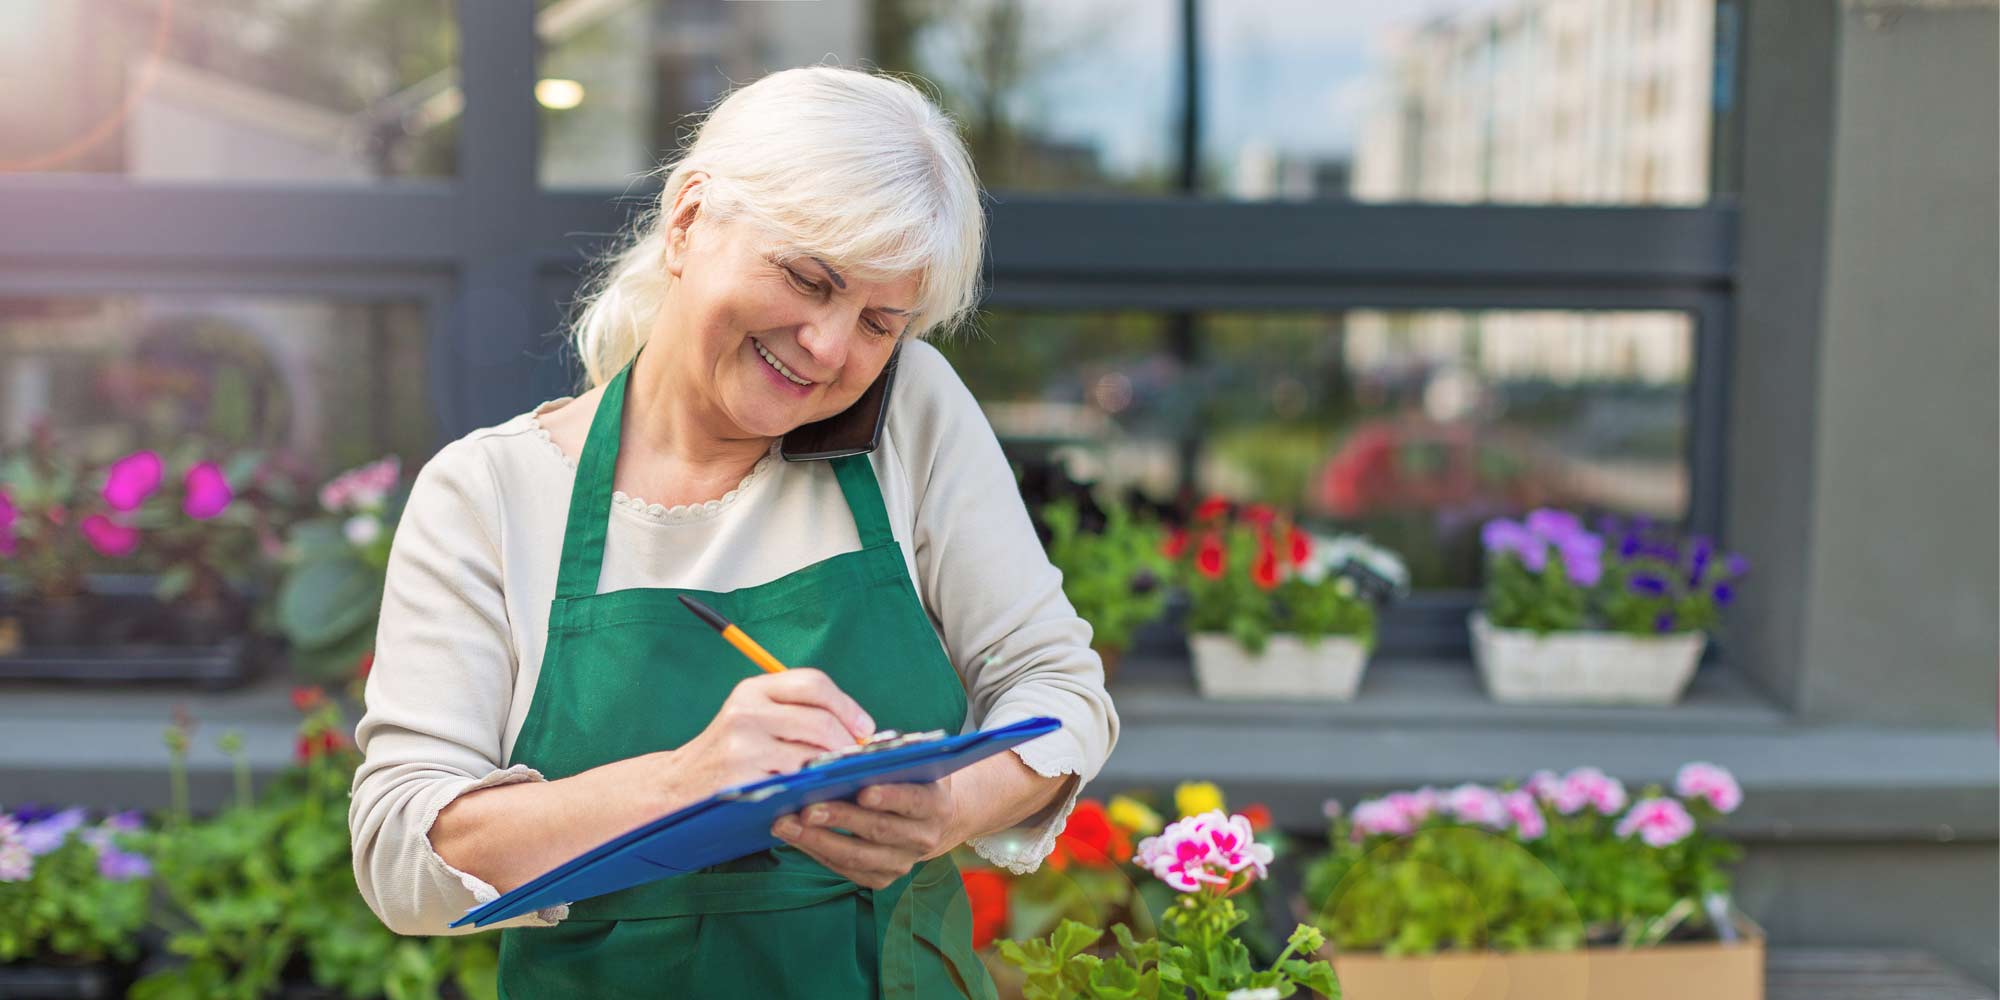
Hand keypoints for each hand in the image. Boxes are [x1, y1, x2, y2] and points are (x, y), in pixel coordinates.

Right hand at [669, 668, 874, 802]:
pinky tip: (813, 794)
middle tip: (856, 761)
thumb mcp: (754, 719)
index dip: (847, 706)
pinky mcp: (743, 778)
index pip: (814, 683)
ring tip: (834, 778)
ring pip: (812, 756)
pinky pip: (795, 783)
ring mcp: (743, 745)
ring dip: (831, 771)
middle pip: (820, 721)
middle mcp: (747, 710)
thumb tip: (860, 729)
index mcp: (753, 689)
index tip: (865, 728)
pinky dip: (812, 790)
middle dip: (847, 744)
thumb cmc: (730, 755)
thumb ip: (798, 714)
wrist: (678, 787)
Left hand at [770, 775, 963, 889]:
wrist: (927, 820)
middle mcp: (923, 838)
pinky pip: (844, 868)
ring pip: (856, 856)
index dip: (889, 797)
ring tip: (785, 824)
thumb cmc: (909, 779)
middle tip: (807, 808)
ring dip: (817, 840)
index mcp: (935, 805)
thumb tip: (857, 750)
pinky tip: (793, 835)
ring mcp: (901, 863)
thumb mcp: (911, 763)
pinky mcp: (880, 879)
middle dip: (840, 819)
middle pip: (879, 831)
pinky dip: (815, 851)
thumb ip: (891, 757)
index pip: (914, 801)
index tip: (863, 791)